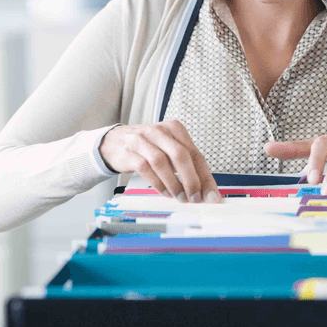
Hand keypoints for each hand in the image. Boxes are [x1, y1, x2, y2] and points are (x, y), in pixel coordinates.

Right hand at [99, 120, 221, 202]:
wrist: (115, 142)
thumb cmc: (148, 146)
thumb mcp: (169, 149)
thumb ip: (186, 165)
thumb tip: (205, 189)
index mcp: (174, 128)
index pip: (195, 154)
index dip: (205, 177)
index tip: (212, 196)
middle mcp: (159, 131)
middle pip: (180, 155)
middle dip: (190, 180)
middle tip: (195, 197)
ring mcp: (142, 140)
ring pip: (162, 162)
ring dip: (173, 184)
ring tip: (179, 197)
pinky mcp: (130, 152)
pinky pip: (146, 169)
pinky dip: (158, 184)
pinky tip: (164, 191)